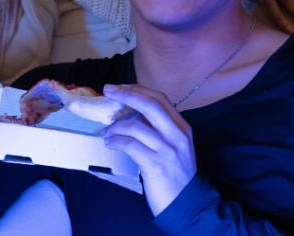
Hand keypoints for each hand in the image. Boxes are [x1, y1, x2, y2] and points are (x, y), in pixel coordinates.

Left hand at [101, 83, 195, 215]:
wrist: (188, 206)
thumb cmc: (176, 176)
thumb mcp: (176, 147)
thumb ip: (160, 129)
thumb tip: (134, 113)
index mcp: (182, 128)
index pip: (161, 99)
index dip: (139, 89)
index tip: (121, 87)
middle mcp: (177, 135)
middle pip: (151, 105)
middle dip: (127, 94)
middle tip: (108, 91)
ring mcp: (167, 150)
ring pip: (136, 126)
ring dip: (115, 126)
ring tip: (106, 132)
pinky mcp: (156, 165)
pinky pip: (130, 145)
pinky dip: (116, 141)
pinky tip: (110, 143)